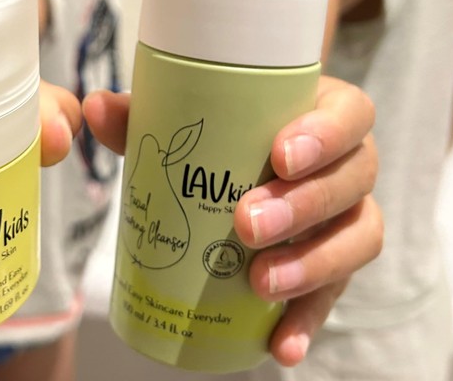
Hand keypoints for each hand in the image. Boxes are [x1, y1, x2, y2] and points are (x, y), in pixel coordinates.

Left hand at [82, 75, 381, 367]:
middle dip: (304, 204)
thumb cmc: (222, 135)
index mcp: (320, 111)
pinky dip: (309, 320)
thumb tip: (93, 106)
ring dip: (314, 264)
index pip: (349, 113)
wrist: (245, 170)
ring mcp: (348, 215)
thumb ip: (140, 115)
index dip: (325, 134)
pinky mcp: (337, 264)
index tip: (278, 156)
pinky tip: (280, 346)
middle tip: (246, 223)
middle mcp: (347, 162)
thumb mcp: (185, 122)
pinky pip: (339, 293)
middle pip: (354, 179)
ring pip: (358, 237)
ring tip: (260, 282)